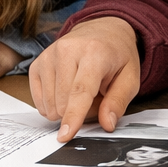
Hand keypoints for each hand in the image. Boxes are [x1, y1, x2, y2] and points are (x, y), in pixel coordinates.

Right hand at [28, 17, 139, 141]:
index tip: (65, 135)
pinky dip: (52, 104)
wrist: (103, 30)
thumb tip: (107, 124)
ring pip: (49, 104)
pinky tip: (65, 92)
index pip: (80, 90)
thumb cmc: (117, 57)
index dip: (73, 115)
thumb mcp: (130, 78)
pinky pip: (39, 100)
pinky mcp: (37, 64)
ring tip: (80, 91)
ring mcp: (48, 55)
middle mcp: (66, 50)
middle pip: (63, 101)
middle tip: (95, 96)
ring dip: (65, 108)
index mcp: (94, 52)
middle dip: (79, 111)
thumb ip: (118, 102)